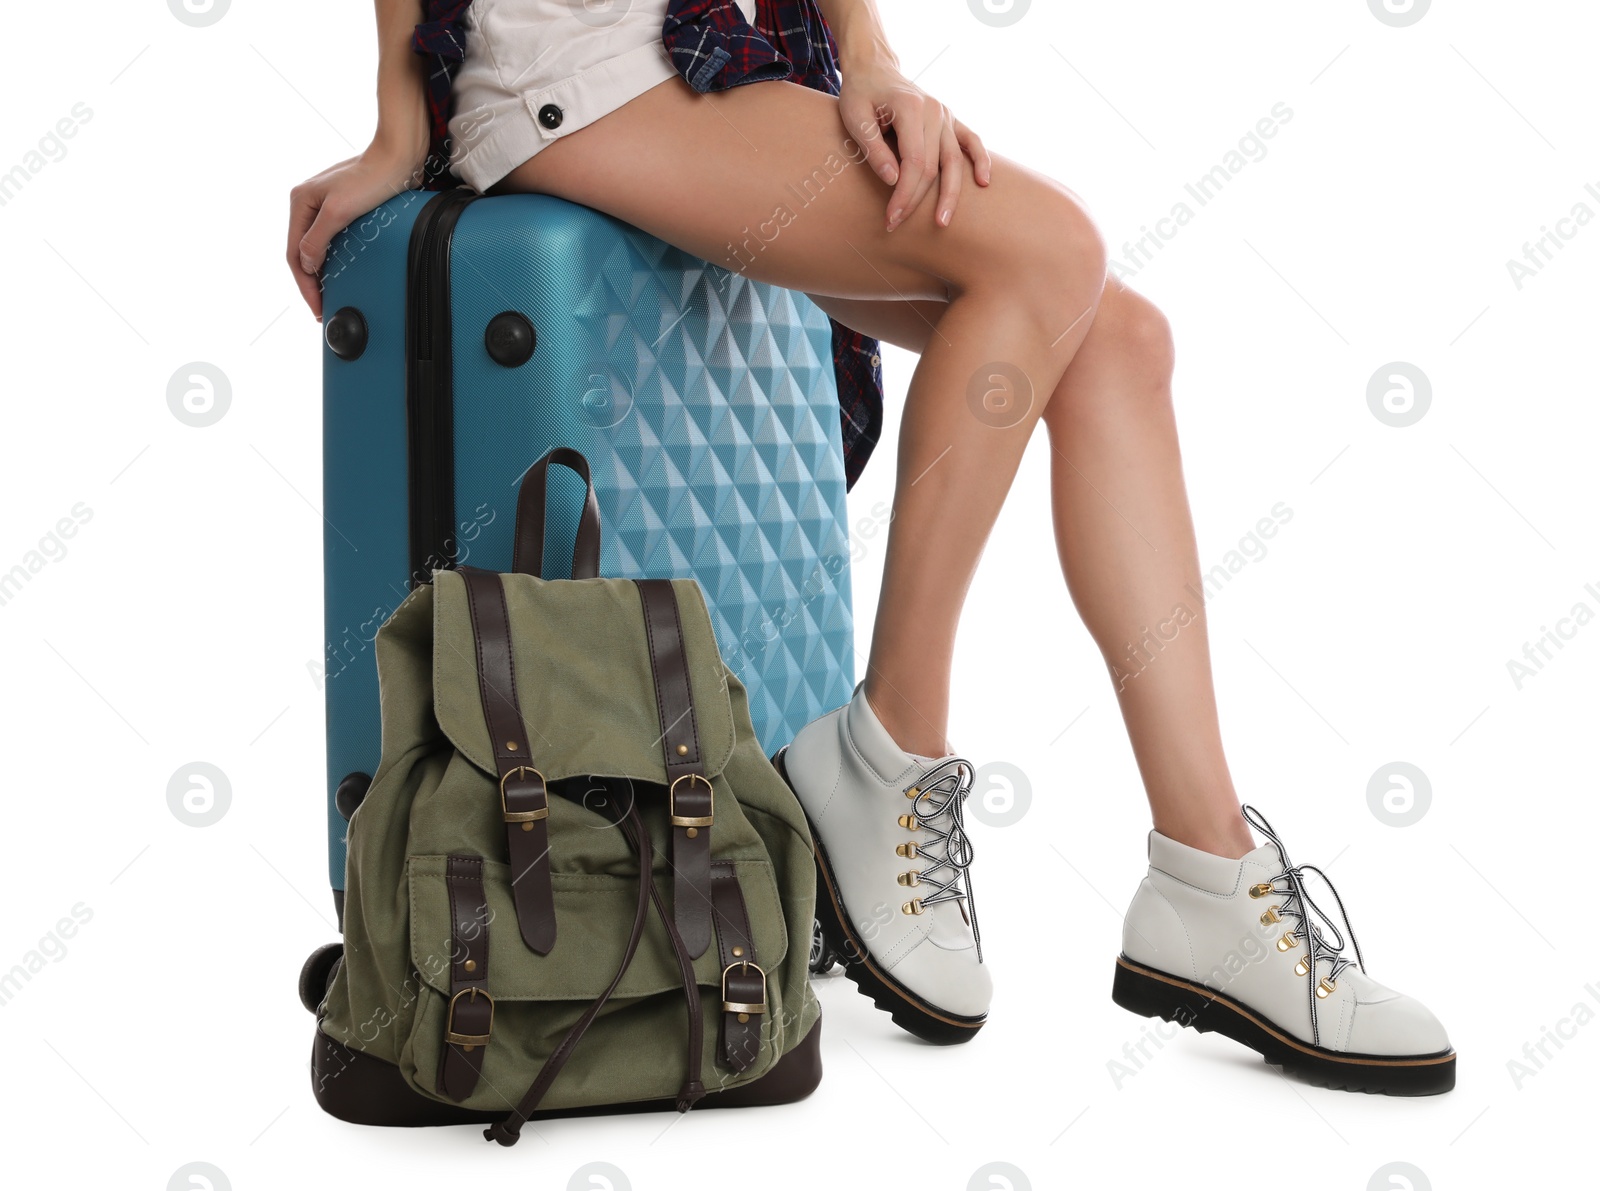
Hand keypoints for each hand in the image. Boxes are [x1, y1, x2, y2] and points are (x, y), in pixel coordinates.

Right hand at [287, 131, 428, 318]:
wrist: (399, 157)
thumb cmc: (372, 178)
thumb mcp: (339, 211)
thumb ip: (318, 238)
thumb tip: (306, 264)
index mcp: (300, 202)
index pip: (294, 252)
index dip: (305, 283)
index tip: (316, 306)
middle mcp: (308, 203)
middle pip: (302, 252)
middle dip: (310, 282)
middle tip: (322, 308)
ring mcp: (325, 205)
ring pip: (316, 247)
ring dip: (320, 272)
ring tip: (328, 295)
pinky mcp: (344, 208)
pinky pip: (331, 239)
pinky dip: (332, 259)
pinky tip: (339, 272)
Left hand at [837, 60, 991, 231]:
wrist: (875, 67)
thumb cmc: (861, 92)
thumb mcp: (855, 117)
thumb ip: (874, 149)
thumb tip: (894, 180)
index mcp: (912, 108)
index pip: (914, 163)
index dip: (904, 194)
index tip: (891, 217)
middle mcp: (934, 111)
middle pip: (933, 167)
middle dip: (916, 200)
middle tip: (897, 223)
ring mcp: (945, 114)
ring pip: (954, 161)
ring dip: (950, 194)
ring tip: (942, 222)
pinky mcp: (949, 119)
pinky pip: (971, 140)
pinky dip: (980, 160)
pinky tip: (983, 182)